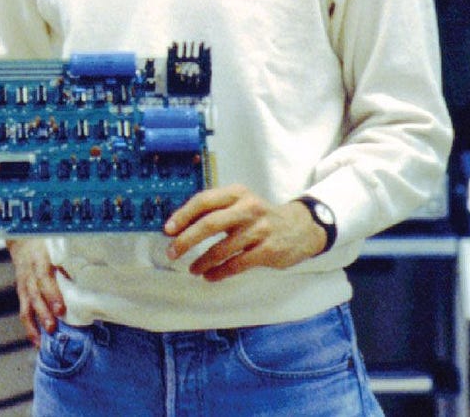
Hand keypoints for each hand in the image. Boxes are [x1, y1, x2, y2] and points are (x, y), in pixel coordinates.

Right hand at [8, 238, 68, 345]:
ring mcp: (23, 284)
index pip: (43, 278)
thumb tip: (88, 278)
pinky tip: (37, 341)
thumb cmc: (45, 242)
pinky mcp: (22, 293)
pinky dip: (30, 328)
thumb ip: (67, 261)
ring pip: (26, 307)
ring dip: (34, 326)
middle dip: (43, 313)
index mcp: (39, 259)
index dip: (51, 294)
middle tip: (53, 328)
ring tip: (42, 342)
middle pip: (34, 295)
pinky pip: (24, 312)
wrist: (22, 237)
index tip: (61, 309)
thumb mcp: (55, 245)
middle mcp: (28, 273)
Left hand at [163, 184, 326, 281]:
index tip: (168, 230)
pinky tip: (210, 276)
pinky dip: (219, 272)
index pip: (204, 201)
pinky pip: (237, 264)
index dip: (183, 215)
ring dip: (202, 261)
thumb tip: (180, 227)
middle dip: (187, 240)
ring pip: (223, 248)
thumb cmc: (260, 217)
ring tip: (192, 269)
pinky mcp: (268, 250)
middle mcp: (248, 208)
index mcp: (237, 193)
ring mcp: (260, 229)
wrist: (301, 228)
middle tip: (172, 252)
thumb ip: (215, 210)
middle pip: (210, 224)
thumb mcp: (240, 204)